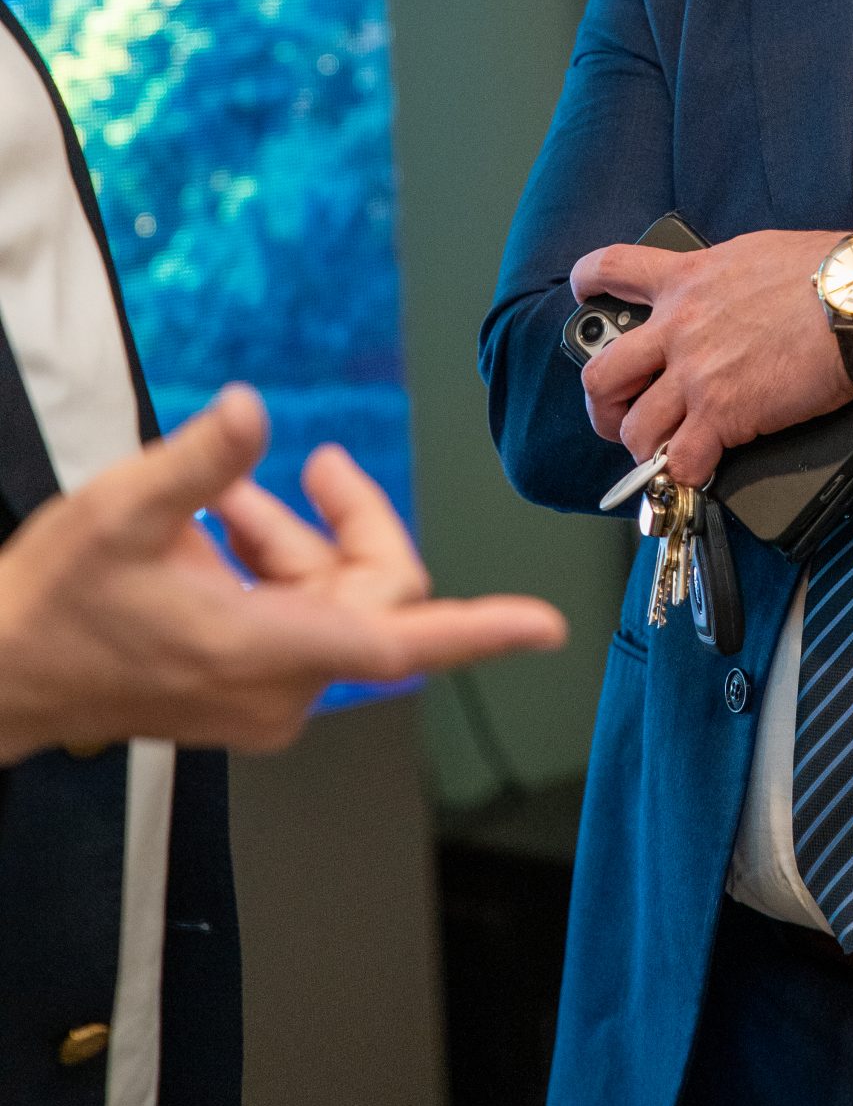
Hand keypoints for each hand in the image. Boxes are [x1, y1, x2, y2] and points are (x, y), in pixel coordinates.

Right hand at [0, 386, 565, 762]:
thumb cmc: (56, 604)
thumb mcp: (124, 509)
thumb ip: (202, 459)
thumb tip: (257, 410)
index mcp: (267, 651)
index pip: (402, 641)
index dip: (479, 630)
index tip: (543, 627)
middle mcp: (280, 687)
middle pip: (374, 591)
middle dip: (344, 518)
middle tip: (305, 463)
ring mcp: (263, 696)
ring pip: (334, 598)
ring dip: (289, 536)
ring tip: (219, 496)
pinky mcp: (243, 691)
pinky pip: (298, 617)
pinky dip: (269, 565)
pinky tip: (213, 529)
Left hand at [574, 230, 851, 486]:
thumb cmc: (825, 270)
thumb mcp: (755, 253)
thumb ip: (722, 277)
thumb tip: (723, 294)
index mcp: (687, 278)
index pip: (613, 269)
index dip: (588, 282)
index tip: (583, 293)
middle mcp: (678, 326)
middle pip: (603, 374)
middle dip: (603, 404)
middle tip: (618, 414)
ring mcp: (696, 375)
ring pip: (636, 429)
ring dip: (645, 448)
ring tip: (664, 455)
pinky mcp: (723, 414)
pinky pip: (683, 462)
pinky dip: (686, 476)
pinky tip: (699, 475)